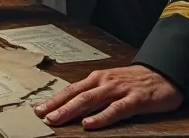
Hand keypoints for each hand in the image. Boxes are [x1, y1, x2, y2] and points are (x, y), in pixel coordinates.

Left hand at [34, 65, 182, 128]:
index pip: (70, 89)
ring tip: (56, 119)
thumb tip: (72, 105)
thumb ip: (94, 93)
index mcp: (96, 78)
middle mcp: (104, 82)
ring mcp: (118, 90)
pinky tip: (88, 124)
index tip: (37, 108)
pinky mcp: (134, 100)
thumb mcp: (110, 84)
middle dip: (56, 105)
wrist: (162, 74)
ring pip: (90, 101)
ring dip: (70, 110)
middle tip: (41, 115)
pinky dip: (100, 118)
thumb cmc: (133, 81)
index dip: (54, 99)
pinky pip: (115, 110)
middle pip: (76, 95)